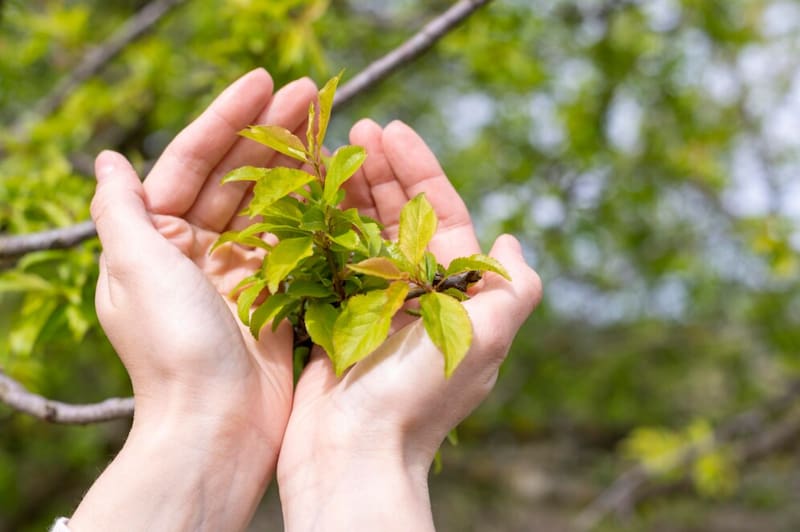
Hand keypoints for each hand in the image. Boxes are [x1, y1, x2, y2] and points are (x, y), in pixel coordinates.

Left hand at [68, 69, 316, 531]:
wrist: (218, 426)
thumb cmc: (173, 346)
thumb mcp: (134, 268)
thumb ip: (119, 209)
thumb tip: (106, 159)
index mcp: (155, 238)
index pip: (190, 161)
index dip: (226, 118)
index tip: (265, 80)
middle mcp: (193, 250)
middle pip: (235, 174)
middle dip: (270, 131)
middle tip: (314, 91)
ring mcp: (236, 271)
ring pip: (268, 201)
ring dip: (295, 162)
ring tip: (329, 122)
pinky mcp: (273, 294)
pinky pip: (293, 238)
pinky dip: (313, 208)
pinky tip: (336, 178)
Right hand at [276, 120, 541, 530]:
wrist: (353, 454)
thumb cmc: (419, 396)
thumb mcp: (482, 338)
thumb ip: (512, 289)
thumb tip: (514, 242)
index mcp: (453, 292)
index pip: (442, 214)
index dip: (420, 169)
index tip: (392, 130)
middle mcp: (415, 294)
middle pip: (399, 216)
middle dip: (381, 171)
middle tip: (355, 130)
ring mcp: (372, 305)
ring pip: (361, 232)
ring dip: (348, 192)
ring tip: (327, 153)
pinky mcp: (333, 318)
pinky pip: (327, 260)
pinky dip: (318, 228)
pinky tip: (304, 198)